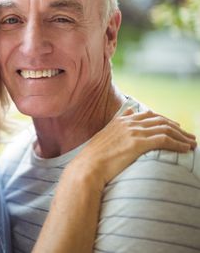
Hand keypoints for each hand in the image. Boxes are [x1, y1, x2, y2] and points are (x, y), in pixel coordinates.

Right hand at [67, 108, 196, 191]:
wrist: (88, 167)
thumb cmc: (94, 157)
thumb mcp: (105, 135)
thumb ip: (117, 123)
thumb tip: (129, 110)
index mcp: (120, 120)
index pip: (149, 115)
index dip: (164, 120)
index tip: (175, 127)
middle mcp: (128, 123)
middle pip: (160, 121)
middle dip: (177, 128)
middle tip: (189, 136)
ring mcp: (133, 132)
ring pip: (165, 129)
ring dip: (181, 136)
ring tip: (192, 143)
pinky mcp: (138, 143)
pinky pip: (164, 140)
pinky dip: (178, 143)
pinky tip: (185, 149)